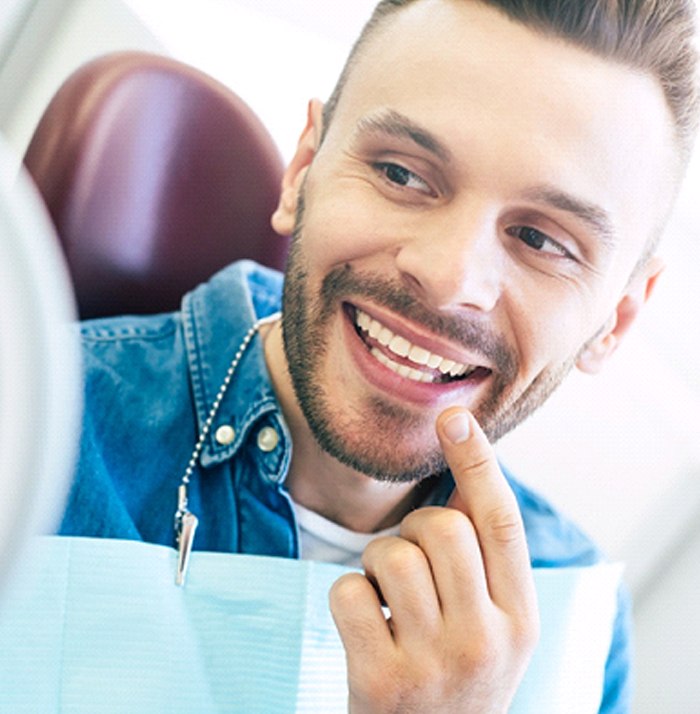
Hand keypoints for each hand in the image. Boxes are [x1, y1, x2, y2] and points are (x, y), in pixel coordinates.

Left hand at [329, 407, 538, 712]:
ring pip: (391, 554)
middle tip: (411, 559)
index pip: (502, 523)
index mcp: (521, 618)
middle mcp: (486, 641)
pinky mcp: (380, 682)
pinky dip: (348, 595)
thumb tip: (464, 468)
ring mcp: (433, 665)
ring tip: (389, 599)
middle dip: (414, 528)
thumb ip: (485, 561)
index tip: (454, 416)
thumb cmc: (457, 672)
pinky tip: (365, 625)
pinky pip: (348, 591)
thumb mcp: (493, 625)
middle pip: (442, 528)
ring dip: (377, 563)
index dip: (478, 463)